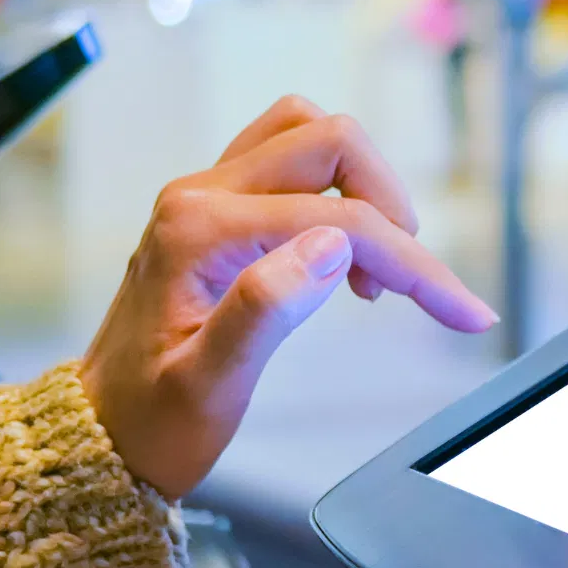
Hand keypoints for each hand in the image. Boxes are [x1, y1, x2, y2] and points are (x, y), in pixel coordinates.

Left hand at [80, 96, 497, 498]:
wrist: (104, 433)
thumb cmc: (152, 421)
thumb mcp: (208, 386)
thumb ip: (266, 308)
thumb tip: (332, 247)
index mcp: (198, 233)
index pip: (339, 220)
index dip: (414, 264)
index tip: (463, 311)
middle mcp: (200, 196)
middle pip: (330, 142)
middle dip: (391, 205)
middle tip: (405, 282)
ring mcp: (208, 194)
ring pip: (311, 134)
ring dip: (365, 186)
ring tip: (374, 263)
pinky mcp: (220, 205)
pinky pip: (295, 160)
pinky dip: (340, 191)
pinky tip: (344, 254)